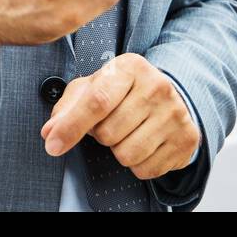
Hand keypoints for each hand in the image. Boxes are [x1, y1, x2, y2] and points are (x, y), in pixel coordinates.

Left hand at [39, 53, 200, 179]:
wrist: (169, 97)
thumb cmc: (122, 92)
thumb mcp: (92, 88)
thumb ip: (66, 108)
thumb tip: (49, 133)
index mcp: (130, 67)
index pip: (97, 101)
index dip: (71, 127)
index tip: (52, 146)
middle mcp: (157, 86)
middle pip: (109, 133)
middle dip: (101, 135)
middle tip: (111, 122)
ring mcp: (175, 113)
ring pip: (127, 155)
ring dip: (118, 151)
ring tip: (127, 132)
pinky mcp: (186, 139)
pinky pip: (146, 170)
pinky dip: (138, 164)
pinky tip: (144, 143)